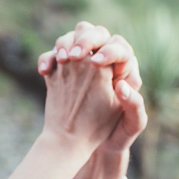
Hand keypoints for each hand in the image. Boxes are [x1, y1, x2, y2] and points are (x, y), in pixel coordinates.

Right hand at [38, 22, 145, 171]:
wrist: (88, 144)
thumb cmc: (117, 135)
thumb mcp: (131, 125)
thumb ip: (134, 106)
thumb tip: (123, 85)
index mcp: (125, 71)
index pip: (120, 47)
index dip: (110, 50)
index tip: (97, 63)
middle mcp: (105, 63)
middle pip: (96, 34)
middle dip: (85, 39)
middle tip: (75, 57)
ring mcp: (82, 64)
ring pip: (72, 38)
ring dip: (64, 44)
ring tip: (62, 61)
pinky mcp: (63, 71)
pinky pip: (53, 55)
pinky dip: (47, 58)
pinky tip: (44, 72)